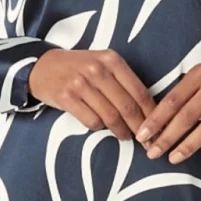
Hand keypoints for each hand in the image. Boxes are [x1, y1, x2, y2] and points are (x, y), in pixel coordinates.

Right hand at [27, 47, 156, 138]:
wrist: (42, 65)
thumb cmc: (79, 68)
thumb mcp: (102, 64)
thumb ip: (123, 81)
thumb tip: (148, 110)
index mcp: (112, 60)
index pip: (139, 91)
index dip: (151, 114)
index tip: (158, 128)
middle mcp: (97, 69)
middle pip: (127, 106)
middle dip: (140, 128)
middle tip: (146, 141)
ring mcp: (81, 83)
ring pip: (110, 116)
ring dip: (121, 131)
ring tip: (125, 136)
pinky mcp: (67, 97)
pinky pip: (91, 121)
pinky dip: (99, 128)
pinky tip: (101, 127)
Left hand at [136, 55, 200, 163]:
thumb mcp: (198, 75)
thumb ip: (182, 94)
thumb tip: (156, 123)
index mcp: (198, 74)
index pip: (172, 100)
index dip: (156, 119)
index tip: (142, 135)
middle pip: (188, 115)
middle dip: (168, 136)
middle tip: (153, 153)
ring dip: (190, 144)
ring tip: (174, 158)